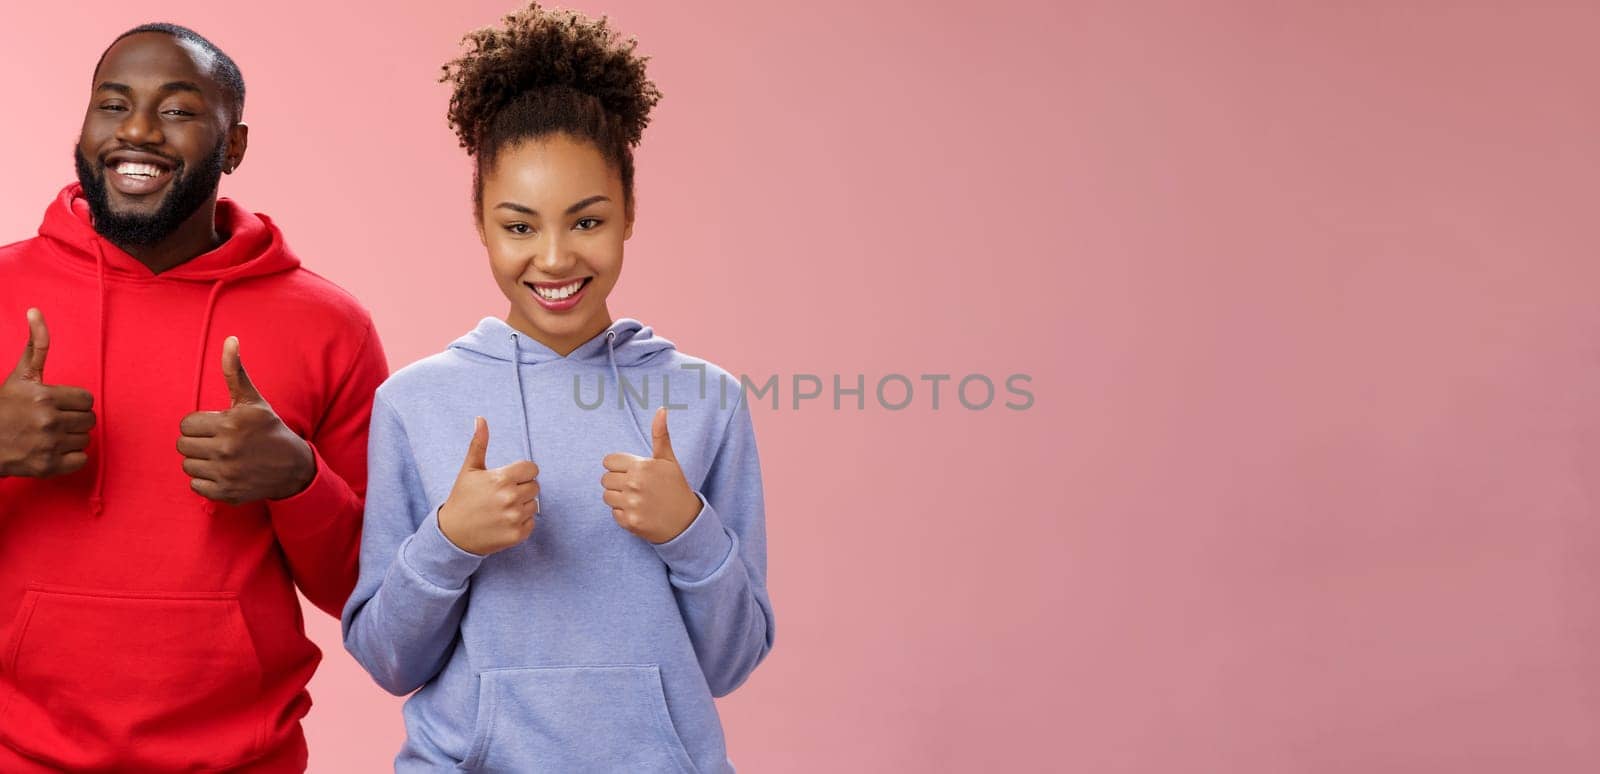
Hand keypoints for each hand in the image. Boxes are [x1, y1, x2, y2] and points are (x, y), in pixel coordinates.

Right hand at [0, 309, 94, 477]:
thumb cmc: (5, 406)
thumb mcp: (21, 375)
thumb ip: (37, 345)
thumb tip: (36, 310)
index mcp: (45, 396)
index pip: (87, 400)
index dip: (74, 403)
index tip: (58, 405)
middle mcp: (48, 421)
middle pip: (89, 420)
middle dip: (74, 420)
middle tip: (53, 421)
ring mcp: (48, 445)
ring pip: (85, 439)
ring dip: (72, 438)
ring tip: (50, 435)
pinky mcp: (48, 467)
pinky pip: (81, 460)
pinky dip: (71, 458)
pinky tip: (53, 451)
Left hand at [176, 336, 313, 503]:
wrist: (293, 467)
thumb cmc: (268, 429)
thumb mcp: (253, 400)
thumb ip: (235, 372)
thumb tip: (230, 339)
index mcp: (231, 423)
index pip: (186, 425)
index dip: (200, 425)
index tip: (218, 427)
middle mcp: (227, 449)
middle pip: (183, 445)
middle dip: (198, 442)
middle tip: (218, 442)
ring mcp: (226, 473)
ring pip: (187, 465)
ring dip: (200, 461)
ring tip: (221, 457)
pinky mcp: (226, 493)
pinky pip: (195, 485)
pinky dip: (206, 481)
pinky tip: (223, 473)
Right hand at [437, 416, 539, 554]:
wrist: (453, 534)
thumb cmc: (462, 499)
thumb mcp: (469, 470)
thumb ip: (479, 444)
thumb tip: (480, 419)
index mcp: (501, 479)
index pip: (532, 469)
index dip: (522, 473)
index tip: (509, 478)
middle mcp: (510, 498)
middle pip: (535, 486)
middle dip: (522, 488)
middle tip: (502, 495)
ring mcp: (514, 518)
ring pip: (534, 505)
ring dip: (522, 506)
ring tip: (501, 509)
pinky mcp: (517, 535)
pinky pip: (531, 522)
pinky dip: (521, 522)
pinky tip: (503, 522)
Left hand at [601, 408, 701, 543]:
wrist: (686, 521)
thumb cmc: (676, 487)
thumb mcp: (669, 460)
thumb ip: (660, 435)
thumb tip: (662, 408)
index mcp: (642, 466)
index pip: (608, 462)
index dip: (619, 467)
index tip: (632, 472)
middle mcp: (634, 484)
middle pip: (605, 479)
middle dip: (618, 483)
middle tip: (637, 487)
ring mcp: (632, 504)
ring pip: (607, 496)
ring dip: (619, 498)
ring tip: (638, 500)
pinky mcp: (629, 521)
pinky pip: (613, 513)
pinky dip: (624, 514)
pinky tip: (639, 512)